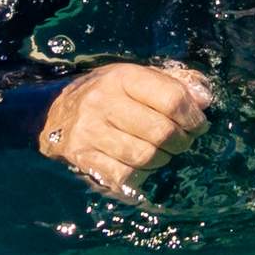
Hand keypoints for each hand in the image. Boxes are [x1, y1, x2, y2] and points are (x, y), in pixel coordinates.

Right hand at [37, 60, 215, 196]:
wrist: (49, 114)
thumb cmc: (103, 94)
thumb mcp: (133, 78)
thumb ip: (172, 83)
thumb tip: (205, 98)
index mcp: (121, 78)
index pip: (171, 98)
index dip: (193, 116)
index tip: (198, 124)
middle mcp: (103, 103)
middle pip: (162, 131)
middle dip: (182, 141)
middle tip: (183, 141)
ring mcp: (90, 133)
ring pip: (145, 157)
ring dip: (162, 159)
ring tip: (161, 152)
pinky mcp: (82, 159)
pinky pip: (124, 176)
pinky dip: (139, 175)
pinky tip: (139, 165)